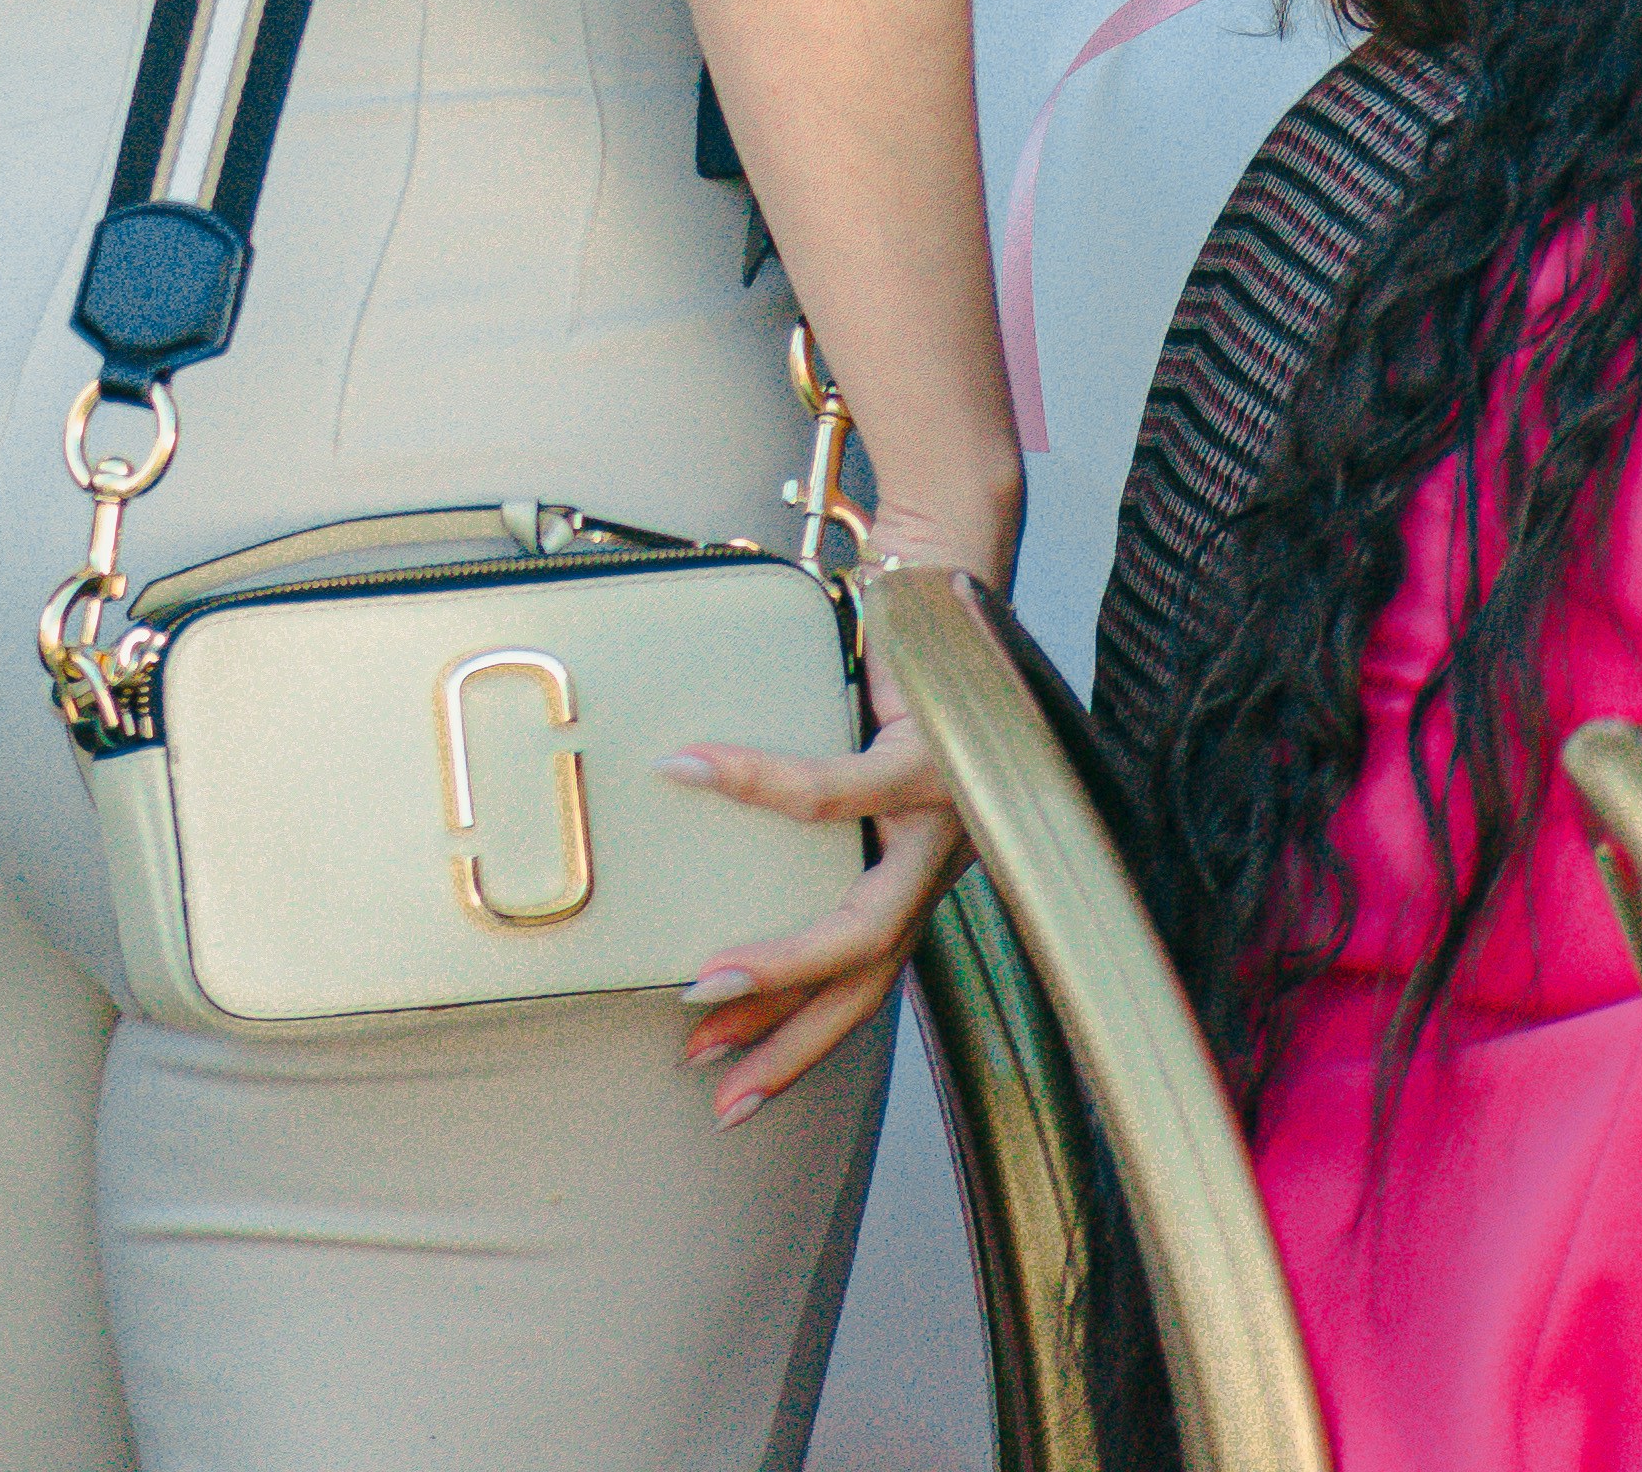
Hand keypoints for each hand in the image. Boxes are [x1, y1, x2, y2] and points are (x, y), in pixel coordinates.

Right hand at [665, 522, 992, 1122]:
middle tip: (714, 1073)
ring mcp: (946, 816)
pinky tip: (694, 772)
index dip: (801, 1038)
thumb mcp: (853, 746)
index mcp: (920, 864)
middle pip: (870, 979)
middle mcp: (947, 858)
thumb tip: (704, 817)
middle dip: (790, 1037)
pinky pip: (836, 789)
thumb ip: (818, 806)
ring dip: (781, 957)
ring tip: (704, 979)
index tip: (733, 1077)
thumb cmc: (890, 653)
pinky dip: (755, 783)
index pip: (864, 981)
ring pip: (868, 918)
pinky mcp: (930, 753)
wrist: (946, 563)